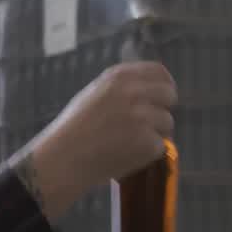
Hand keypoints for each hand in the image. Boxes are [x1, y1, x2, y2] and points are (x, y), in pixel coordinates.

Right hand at [13, 61, 177, 219]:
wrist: (62, 159)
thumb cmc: (72, 131)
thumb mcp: (93, 94)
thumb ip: (121, 88)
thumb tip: (149, 92)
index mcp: (119, 77)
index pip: (158, 72)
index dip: (164, 85)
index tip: (162, 98)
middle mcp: (134, 92)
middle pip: (169, 95)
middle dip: (162, 110)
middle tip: (148, 126)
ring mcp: (143, 117)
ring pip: (167, 123)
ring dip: (154, 134)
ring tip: (128, 145)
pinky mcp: (147, 141)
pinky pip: (160, 146)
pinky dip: (147, 154)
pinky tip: (126, 156)